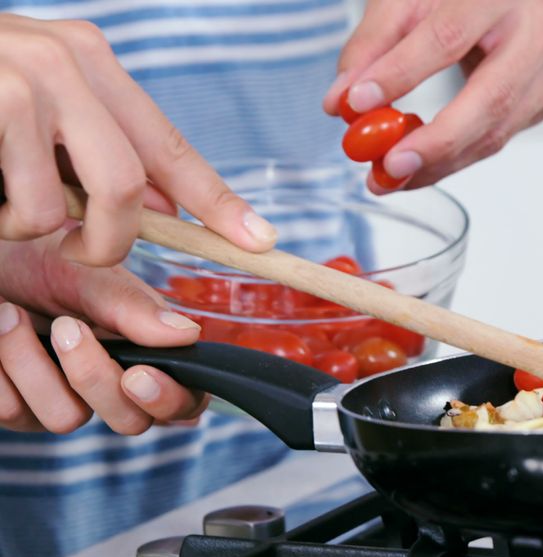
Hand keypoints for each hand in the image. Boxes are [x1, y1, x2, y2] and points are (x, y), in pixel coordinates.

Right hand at [0, 14, 277, 265]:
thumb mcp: (33, 120)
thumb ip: (98, 157)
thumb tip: (167, 207)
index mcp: (91, 61)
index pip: (168, 143)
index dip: (216, 200)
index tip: (260, 238)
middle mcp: (70, 60)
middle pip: (133, 181)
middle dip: (113, 239)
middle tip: (83, 253)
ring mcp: (32, 77)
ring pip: (78, 201)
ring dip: (37, 228)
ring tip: (3, 210)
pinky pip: (30, 206)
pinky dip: (5, 224)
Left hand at [0, 233, 206, 433]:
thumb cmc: (39, 257)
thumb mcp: (88, 275)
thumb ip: (133, 308)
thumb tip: (188, 334)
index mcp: (145, 349)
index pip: (184, 400)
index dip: (169, 399)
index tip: (136, 374)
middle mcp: (112, 383)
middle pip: (130, 422)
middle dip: (93, 377)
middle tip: (65, 326)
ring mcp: (65, 400)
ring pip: (66, 420)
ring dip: (31, 364)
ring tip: (9, 314)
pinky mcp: (20, 407)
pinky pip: (16, 412)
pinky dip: (0, 370)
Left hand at [323, 0, 542, 192]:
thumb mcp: (410, 0)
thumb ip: (373, 45)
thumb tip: (341, 103)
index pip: (448, 36)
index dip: (402, 73)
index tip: (358, 103)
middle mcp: (537, 29)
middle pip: (491, 98)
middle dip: (436, 141)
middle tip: (389, 166)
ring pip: (496, 131)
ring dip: (440, 162)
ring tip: (391, 175)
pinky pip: (497, 140)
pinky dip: (454, 159)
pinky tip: (421, 164)